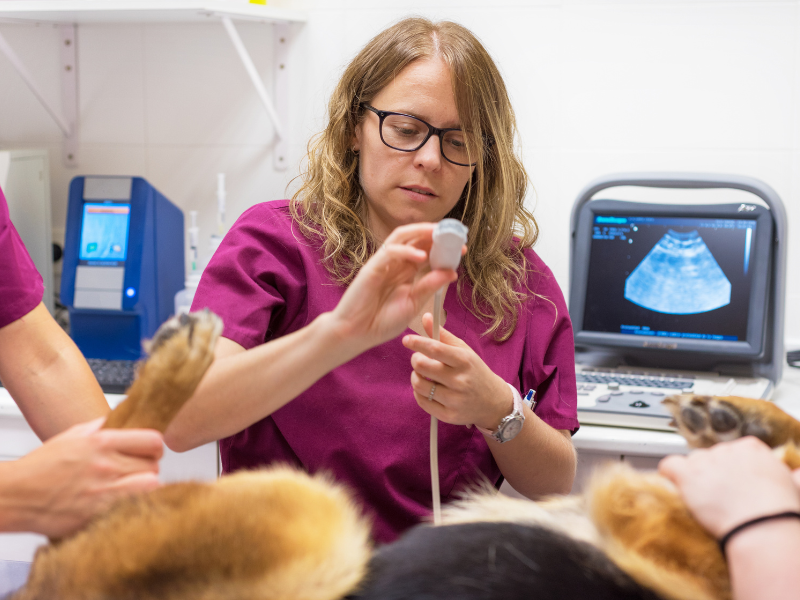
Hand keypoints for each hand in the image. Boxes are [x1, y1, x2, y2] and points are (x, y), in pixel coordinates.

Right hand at [0, 417, 162, 537]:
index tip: (151, 450)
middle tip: (139, 470)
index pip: (152, 440)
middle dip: (149, 466)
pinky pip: (134, 506)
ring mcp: (104, 490)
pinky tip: (124, 502)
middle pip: (154, 464)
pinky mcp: (99, 513)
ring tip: (135, 486)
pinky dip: (135, 504)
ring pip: (151, 484)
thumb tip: (121, 419)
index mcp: (101, 442)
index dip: (155, 446)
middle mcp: (106, 465)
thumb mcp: (71, 436)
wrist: (15, 496)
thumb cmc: (40, 467)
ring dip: (146, 486)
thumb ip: (100, 427)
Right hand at [331, 223, 458, 347]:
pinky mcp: (372, 268)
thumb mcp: (414, 303)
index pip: (426, 250)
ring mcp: (383, 263)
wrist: (357, 334)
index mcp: (406, 271)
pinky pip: (390, 252)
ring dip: (421, 232)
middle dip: (436, 234)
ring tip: (440, 234)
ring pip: (401, 237)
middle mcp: (396, 263)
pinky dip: (406, 251)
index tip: (462, 248)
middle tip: (455, 235)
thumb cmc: (382, 321)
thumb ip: (430, 286)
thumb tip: (452, 272)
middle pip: (416, 238)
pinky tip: (422, 256)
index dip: (444, 246)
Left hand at [402, 312, 511, 428]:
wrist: (493, 402)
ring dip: (415, 377)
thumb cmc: (475, 372)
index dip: (417, 343)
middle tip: (419, 359)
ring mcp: (454, 400)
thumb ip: (443, 336)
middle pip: (423, 366)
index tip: (407, 340)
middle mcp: (460, 380)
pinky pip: (422, 402)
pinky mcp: (448, 415)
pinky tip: (427, 389)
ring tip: (423, 375)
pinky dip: (419, 393)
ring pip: (419, 385)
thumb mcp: (464, 351)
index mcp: (464, 360)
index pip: (435, 349)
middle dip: (415, 360)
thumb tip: (425, 317)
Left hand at [659, 437, 799, 538]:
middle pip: (711, 456)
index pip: (735, 450)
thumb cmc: (779, 512)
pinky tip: (674, 485)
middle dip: (714, 474)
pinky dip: (669, 474)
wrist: (762, 526)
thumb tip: (796, 474)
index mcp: (752, 448)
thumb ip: (790, 475)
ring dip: (694, 477)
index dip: (733, 469)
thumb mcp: (793, 486)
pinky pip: (669, 465)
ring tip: (704, 499)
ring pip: (692, 461)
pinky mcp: (688, 474)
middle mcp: (726, 449)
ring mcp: (706, 460)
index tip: (736, 483)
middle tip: (721, 497)